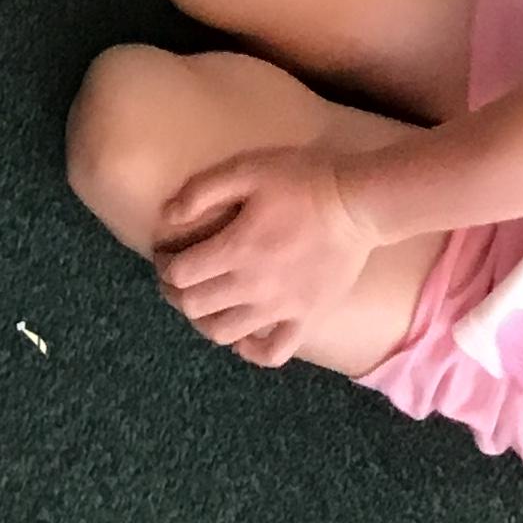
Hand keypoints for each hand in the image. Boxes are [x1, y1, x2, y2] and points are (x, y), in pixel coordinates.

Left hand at [154, 145, 368, 365]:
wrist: (358, 204)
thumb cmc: (302, 181)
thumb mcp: (248, 169)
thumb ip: (203, 191)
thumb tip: (168, 216)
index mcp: (236, 250)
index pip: (181, 274)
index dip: (164, 265)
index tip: (165, 254)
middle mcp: (252, 288)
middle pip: (195, 307)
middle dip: (176, 293)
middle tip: (178, 279)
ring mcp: (280, 309)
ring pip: (224, 334)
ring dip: (205, 321)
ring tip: (206, 303)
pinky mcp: (306, 320)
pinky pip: (271, 353)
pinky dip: (250, 351)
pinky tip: (243, 336)